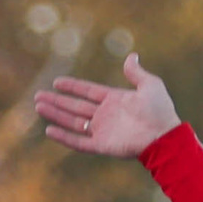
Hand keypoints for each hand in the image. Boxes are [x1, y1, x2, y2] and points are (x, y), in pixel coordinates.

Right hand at [33, 53, 180, 161]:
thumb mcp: (150, 85)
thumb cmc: (160, 110)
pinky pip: (78, 141)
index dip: (72, 86)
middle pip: (75, 106)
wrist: (164, 136)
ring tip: (39, 107)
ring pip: (72, 122)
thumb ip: (136, 72)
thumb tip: (131, 56)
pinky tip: (49, 130)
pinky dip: (63, 137)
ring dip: (56, 114)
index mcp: (114, 100)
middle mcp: (105, 115)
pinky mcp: (101, 145)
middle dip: (57, 101)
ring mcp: (102, 130)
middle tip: (38, 96)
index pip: (88, 91)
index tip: (57, 82)